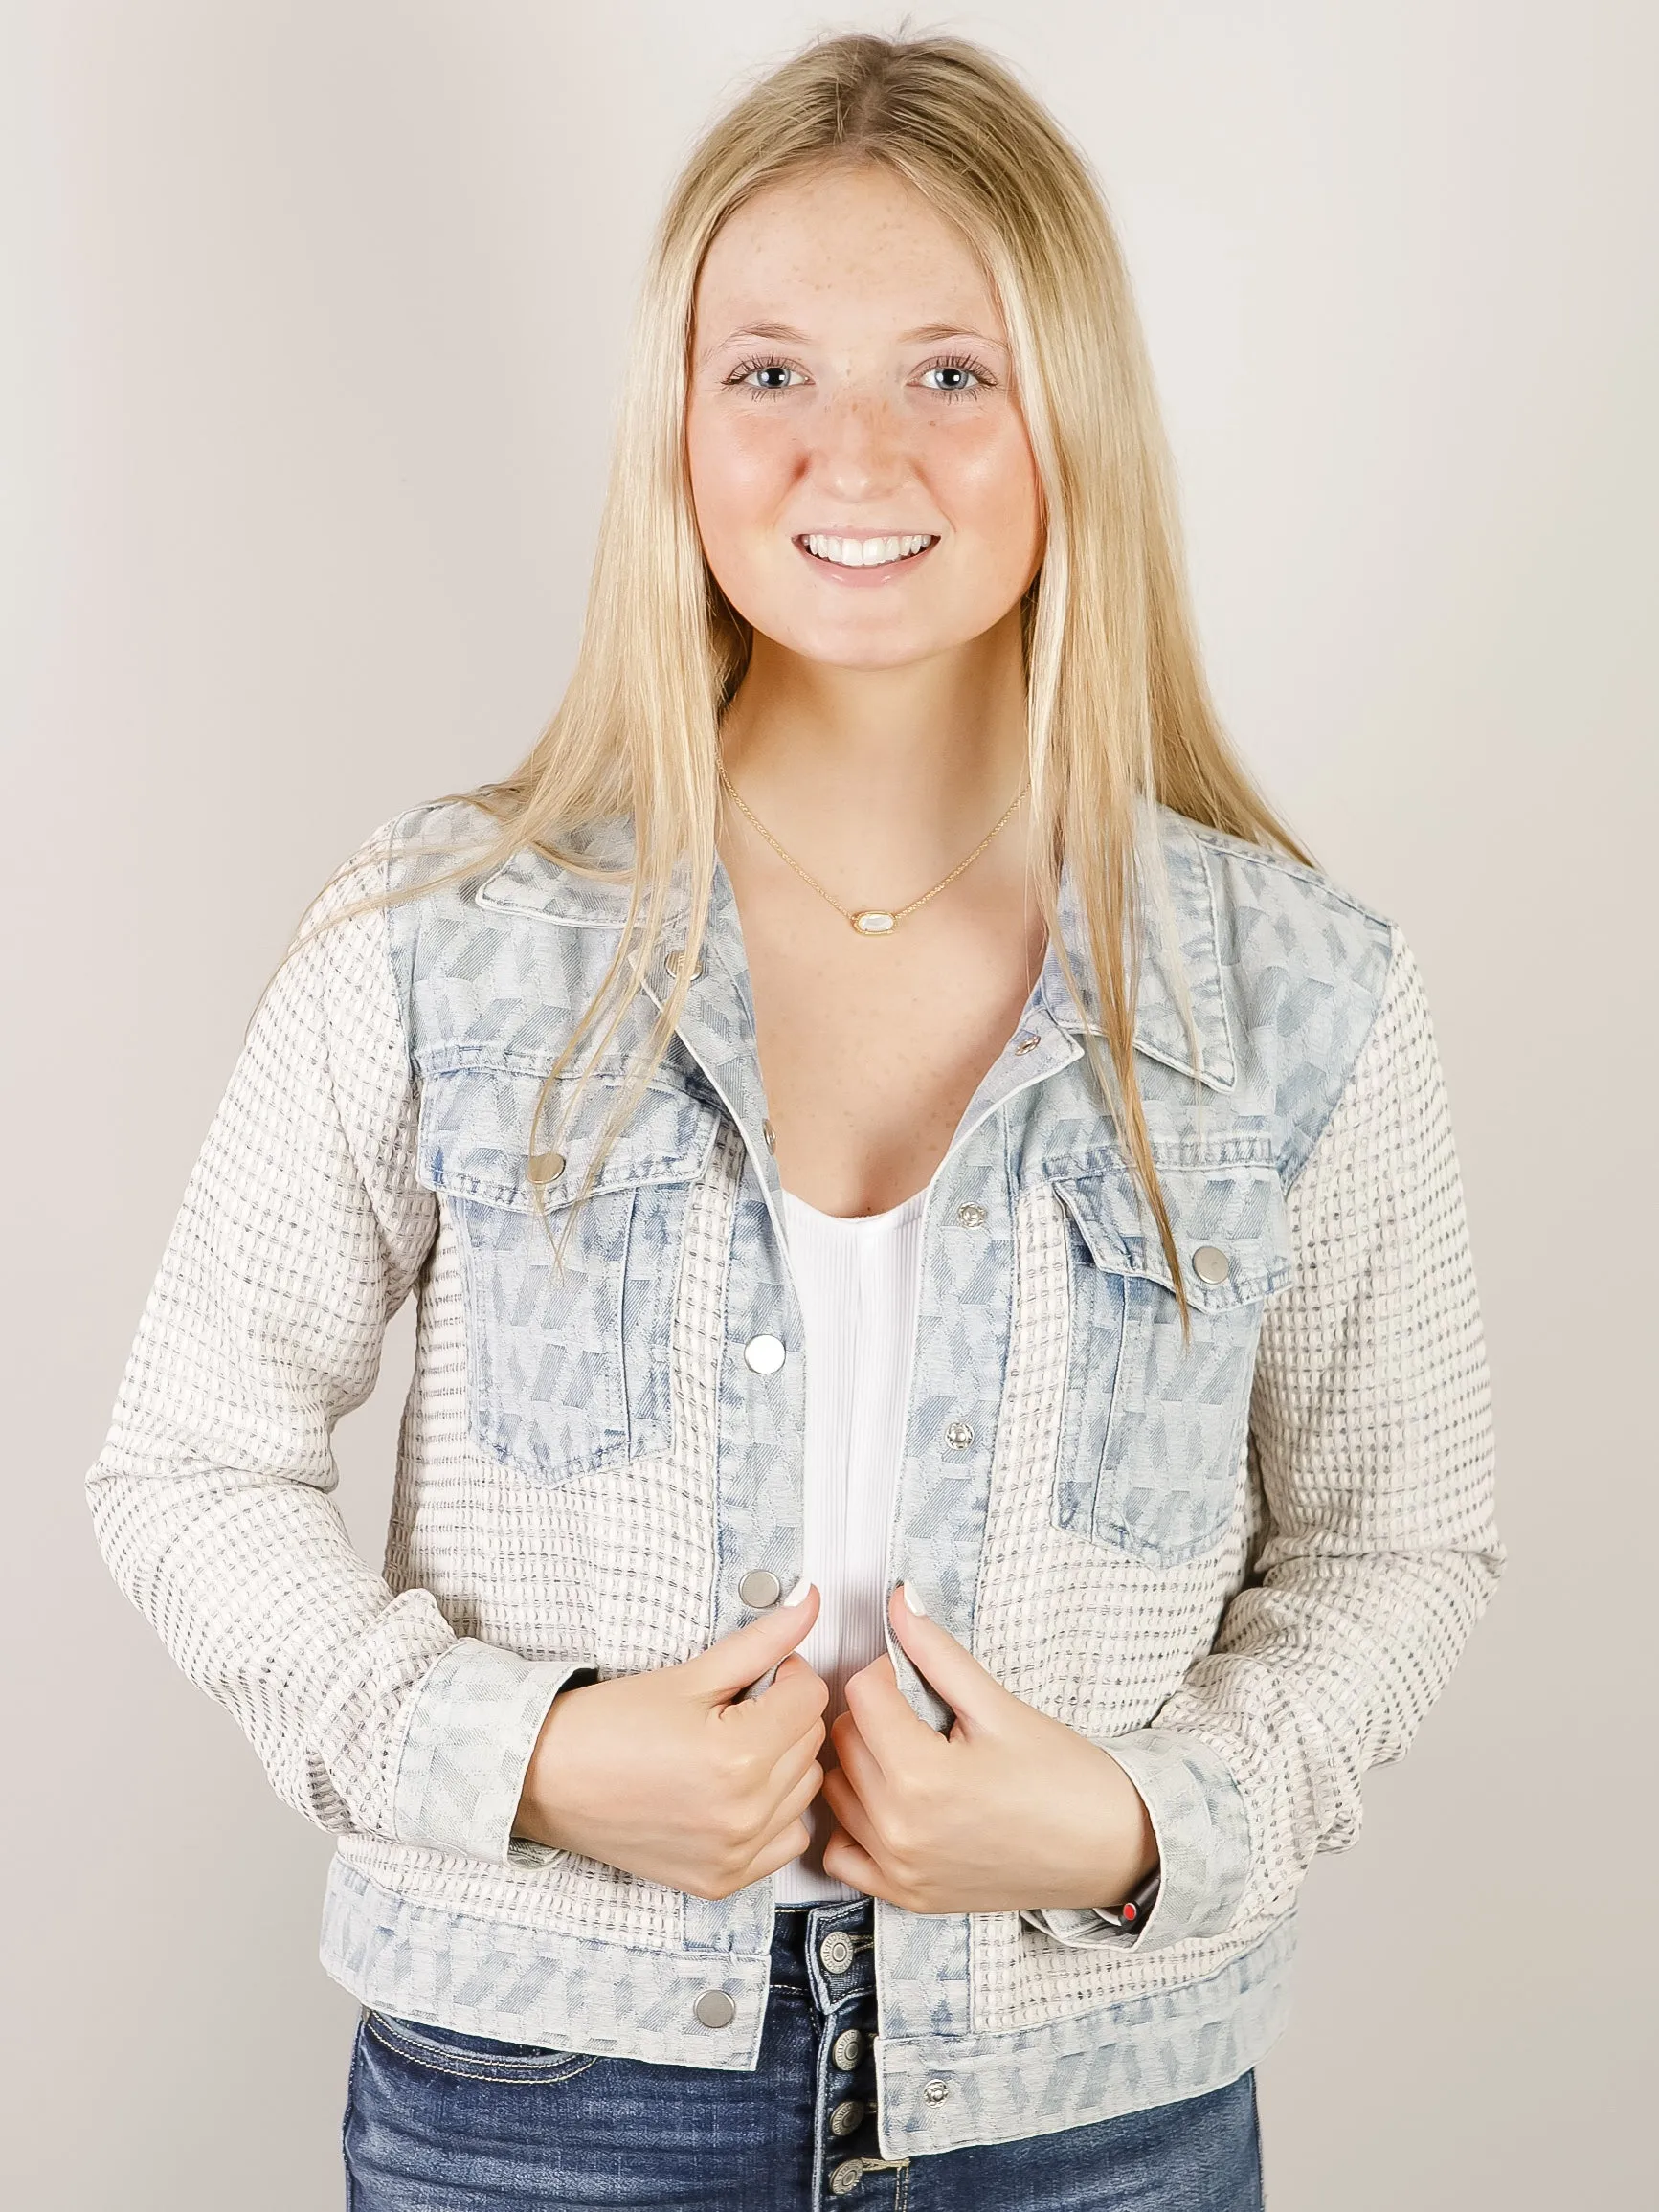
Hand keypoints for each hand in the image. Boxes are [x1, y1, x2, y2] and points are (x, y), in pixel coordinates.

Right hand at [514, 1587, 828, 1900]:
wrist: (546, 1781)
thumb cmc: (606, 1726)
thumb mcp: (689, 1674)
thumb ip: (760, 1641)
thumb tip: (807, 1604)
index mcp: (737, 1756)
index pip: (810, 1697)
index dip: (787, 1673)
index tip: (758, 1674)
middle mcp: (743, 1814)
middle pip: (811, 1742)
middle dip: (783, 1715)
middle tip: (736, 1708)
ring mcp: (734, 1854)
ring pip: (805, 1790)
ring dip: (782, 1762)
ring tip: (730, 1748)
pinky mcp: (721, 1880)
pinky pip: (787, 1839)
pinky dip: (773, 1814)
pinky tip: (735, 1792)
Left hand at [820, 1585, 1157, 1914]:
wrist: (1109, 1848)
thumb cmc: (1065, 1780)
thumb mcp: (1000, 1706)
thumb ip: (938, 1653)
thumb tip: (899, 1602)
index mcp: (922, 1778)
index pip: (861, 1694)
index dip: (887, 1671)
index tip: (913, 1676)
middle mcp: (900, 1830)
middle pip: (843, 1739)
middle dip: (873, 1712)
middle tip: (918, 1711)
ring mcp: (901, 1870)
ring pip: (837, 1790)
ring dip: (860, 1762)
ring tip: (907, 1752)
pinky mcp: (907, 1896)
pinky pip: (841, 1853)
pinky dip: (853, 1823)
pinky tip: (888, 1803)